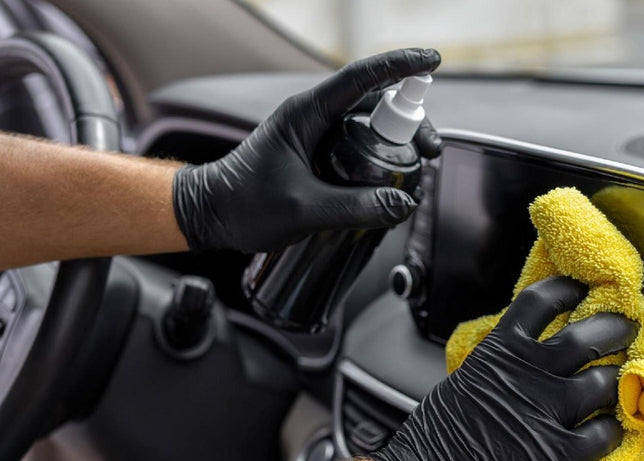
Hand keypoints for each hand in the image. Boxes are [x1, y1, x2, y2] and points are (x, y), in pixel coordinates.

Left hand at [173, 48, 440, 252]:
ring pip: (368, 126)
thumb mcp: (303, 209)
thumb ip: (355, 207)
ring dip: (397, 142)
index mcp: (305, 114)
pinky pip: (357, 146)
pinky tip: (391, 178)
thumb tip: (402, 203)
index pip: (360, 78)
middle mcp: (313, 117)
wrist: (212, 215)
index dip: (399, 66)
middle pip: (374, 103)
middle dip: (410, 121)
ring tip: (416, 170)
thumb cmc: (245, 206)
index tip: (431, 61)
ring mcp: (315, 134)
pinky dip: (380, 157)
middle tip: (430, 152)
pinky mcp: (317, 154)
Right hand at [371, 277, 637, 460]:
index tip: (584, 289)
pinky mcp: (562, 454)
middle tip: (628, 329)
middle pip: (590, 334)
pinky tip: (609, 431)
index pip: (543, 301)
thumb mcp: (464, 381)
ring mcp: (549, 412)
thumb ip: (499, 364)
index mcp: (501, 351)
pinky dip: (612, 430)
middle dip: (616, 328)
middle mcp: (531, 374)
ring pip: (606, 382)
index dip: (570, 290)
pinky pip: (606, 433)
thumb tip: (520, 358)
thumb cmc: (435, 440)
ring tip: (623, 384)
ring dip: (619, 382)